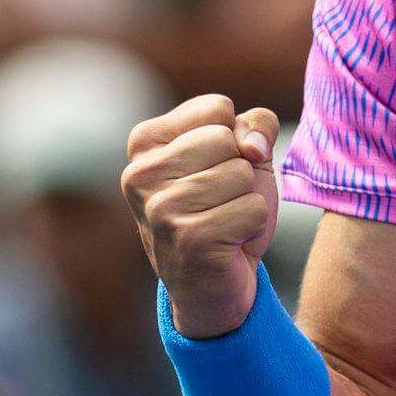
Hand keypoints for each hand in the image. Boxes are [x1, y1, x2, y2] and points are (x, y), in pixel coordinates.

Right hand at [122, 93, 278, 336]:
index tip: (217, 170)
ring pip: (241, 174)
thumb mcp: (242, 156)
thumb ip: (254, 125)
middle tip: (222, 203)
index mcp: (144, 143)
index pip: (218, 108)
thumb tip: (252, 146)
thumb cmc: (225, 211)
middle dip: (241, 171)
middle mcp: (140, 174)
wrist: (214, 287)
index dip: (235, 139)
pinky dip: (254, 227)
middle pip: (227, 139)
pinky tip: (230, 244)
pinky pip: (253, 209)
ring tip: (225, 223)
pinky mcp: (189, 239)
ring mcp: (160, 209)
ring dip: (248, 201)